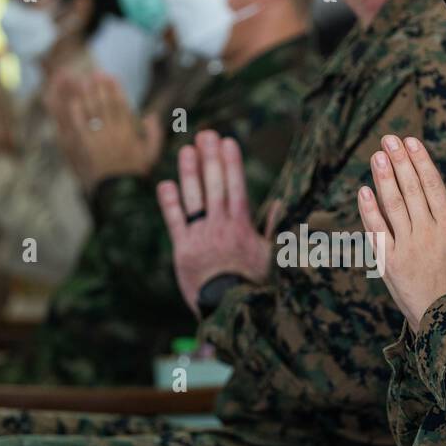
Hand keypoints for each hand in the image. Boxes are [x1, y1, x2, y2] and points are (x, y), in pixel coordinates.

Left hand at [52, 73, 162, 189]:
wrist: (120, 192)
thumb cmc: (136, 173)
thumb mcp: (151, 153)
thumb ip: (154, 133)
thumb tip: (151, 114)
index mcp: (129, 132)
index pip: (121, 104)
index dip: (115, 89)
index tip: (111, 76)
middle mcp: (114, 132)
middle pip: (106, 104)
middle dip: (100, 87)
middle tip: (95, 74)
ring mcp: (100, 139)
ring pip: (93, 112)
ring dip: (88, 95)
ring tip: (83, 82)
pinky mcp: (87, 147)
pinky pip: (80, 126)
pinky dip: (77, 113)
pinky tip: (73, 102)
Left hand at [157, 129, 270, 315]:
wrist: (231, 310)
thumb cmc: (254, 285)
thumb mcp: (270, 256)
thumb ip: (270, 228)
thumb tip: (279, 203)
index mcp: (243, 227)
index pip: (237, 187)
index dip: (231, 163)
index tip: (228, 141)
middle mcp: (221, 227)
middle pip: (215, 186)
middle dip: (210, 158)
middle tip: (206, 134)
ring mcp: (201, 237)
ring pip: (195, 199)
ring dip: (190, 173)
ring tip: (186, 150)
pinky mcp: (183, 250)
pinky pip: (175, 222)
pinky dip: (170, 203)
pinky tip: (166, 184)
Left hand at [356, 135, 445, 331]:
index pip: (433, 185)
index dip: (421, 161)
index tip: (412, 142)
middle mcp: (427, 232)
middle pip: (410, 189)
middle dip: (399, 161)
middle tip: (389, 139)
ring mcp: (406, 247)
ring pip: (393, 205)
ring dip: (384, 178)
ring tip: (377, 155)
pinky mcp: (389, 263)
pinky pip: (377, 232)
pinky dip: (369, 211)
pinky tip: (363, 192)